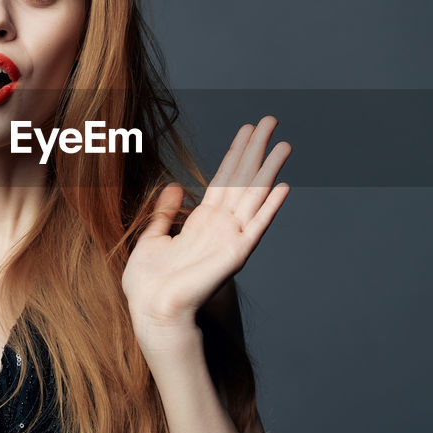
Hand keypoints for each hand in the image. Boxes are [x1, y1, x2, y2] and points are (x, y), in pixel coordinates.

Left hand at [123, 115, 291, 343]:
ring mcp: (231, 239)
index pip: (224, 180)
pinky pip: (256, 227)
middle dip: (256, 149)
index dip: (236, 153)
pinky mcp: (235, 254)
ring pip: (254, 196)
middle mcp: (221, 227)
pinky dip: (270, 208)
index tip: (247, 130)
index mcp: (202, 222)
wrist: (152, 311)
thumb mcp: (151, 238)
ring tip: (283, 144)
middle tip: (270, 121)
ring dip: (269, 170)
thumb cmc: (149, 284)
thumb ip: (164, 212)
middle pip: (243, 180)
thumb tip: (175, 186)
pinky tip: (284, 187)